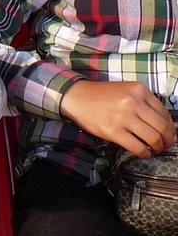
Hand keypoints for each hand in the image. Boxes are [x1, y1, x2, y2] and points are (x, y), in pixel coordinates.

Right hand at [60, 80, 176, 157]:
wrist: (76, 97)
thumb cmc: (102, 95)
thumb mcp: (126, 90)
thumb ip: (144, 103)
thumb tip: (164, 126)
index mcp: (139, 90)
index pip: (164, 112)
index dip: (170, 127)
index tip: (169, 134)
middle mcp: (133, 102)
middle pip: (162, 127)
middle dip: (168, 140)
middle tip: (166, 144)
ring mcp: (123, 117)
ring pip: (153, 138)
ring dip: (158, 148)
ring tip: (156, 149)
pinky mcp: (113, 131)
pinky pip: (137, 147)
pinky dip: (145, 153)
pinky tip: (144, 153)